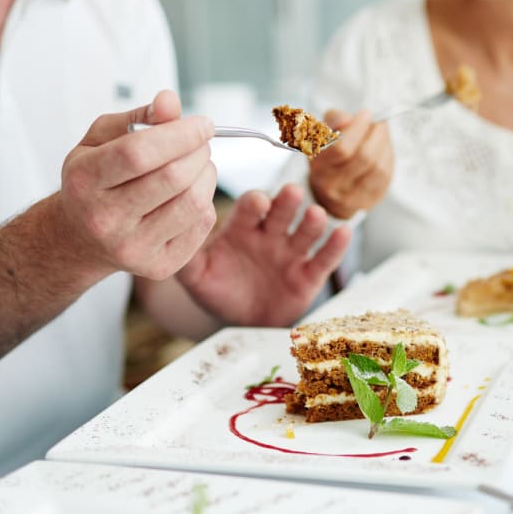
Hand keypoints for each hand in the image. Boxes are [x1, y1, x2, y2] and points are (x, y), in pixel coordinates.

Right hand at [54, 90, 217, 283]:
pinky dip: (206, 203)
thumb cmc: (94, 180)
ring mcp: (131, 247)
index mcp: (83, 181)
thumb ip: (137, 118)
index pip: (138, 154)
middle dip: (198, 152)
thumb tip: (170, 101)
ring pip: (193, 203)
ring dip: (207, 175)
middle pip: (172, 178)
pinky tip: (190, 193)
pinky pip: (200, 226)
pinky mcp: (157, 266)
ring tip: (198, 165)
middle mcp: (104, 219)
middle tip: (201, 143)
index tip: (203, 123)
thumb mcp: (100, 140)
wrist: (81, 238)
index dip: (179, 134)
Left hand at [177, 183, 350, 326]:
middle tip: (290, 194)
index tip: (257, 204)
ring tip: (316, 216)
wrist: (239, 319)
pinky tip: (343, 233)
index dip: (255, 204)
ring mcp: (291, 253)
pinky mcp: (309, 275)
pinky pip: (324, 259)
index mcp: (242, 228)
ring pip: (306, 231)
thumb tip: (170, 237)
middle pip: (282, 211)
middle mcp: (270, 234)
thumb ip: (185, 258)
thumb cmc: (217, 289)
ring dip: (313, 221)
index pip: (251, 208)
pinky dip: (336, 246)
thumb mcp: (196, 275)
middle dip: (287, 202)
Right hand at [307, 108, 391, 218]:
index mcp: (318, 168)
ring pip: (378, 167)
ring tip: (381, 132)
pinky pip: (386, 176)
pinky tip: (383, 148)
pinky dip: (388, 157)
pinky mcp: (369, 201)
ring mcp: (352, 198)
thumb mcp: (322, 135)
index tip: (365, 114)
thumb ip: (332, 121)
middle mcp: (332, 187)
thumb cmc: (328, 157)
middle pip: (364, 158)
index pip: (341, 149)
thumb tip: (346, 118)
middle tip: (378, 122)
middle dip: (376, 135)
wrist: (330, 192)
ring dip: (384, 145)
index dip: (357, 129)